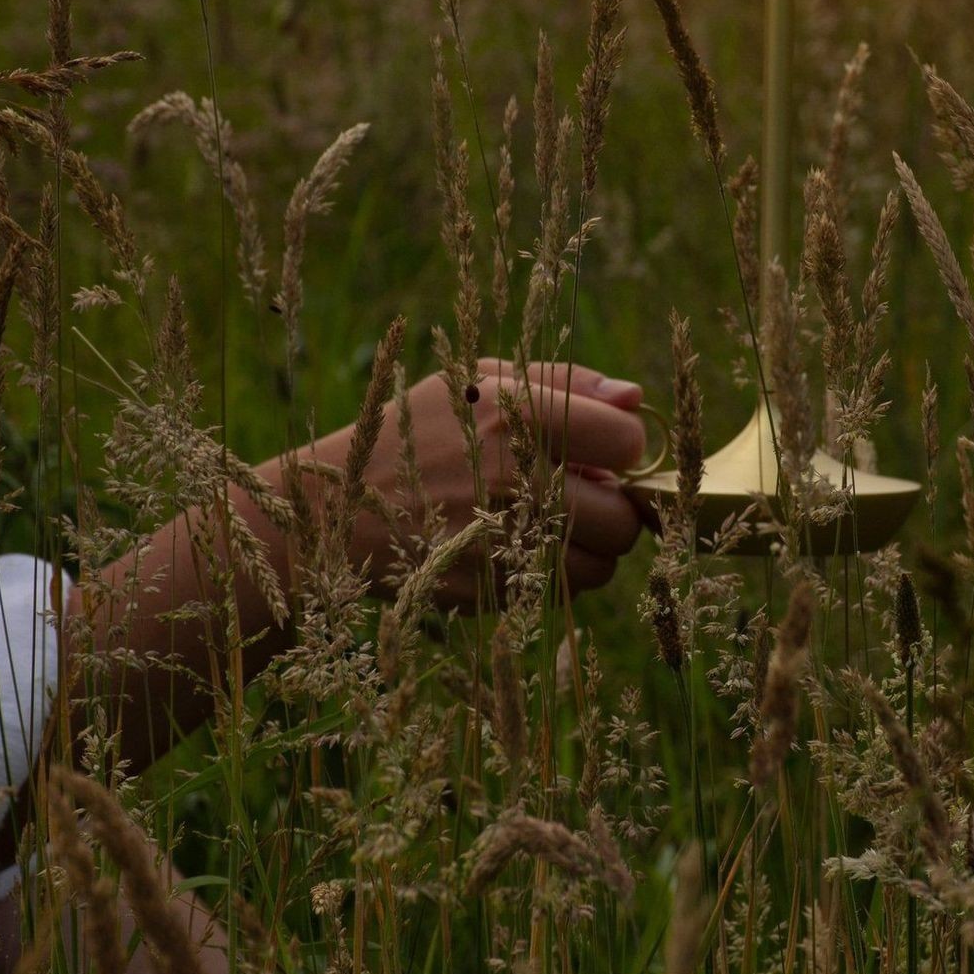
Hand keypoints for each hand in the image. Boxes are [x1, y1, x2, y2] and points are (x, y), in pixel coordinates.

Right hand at [332, 357, 648, 610]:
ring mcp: (498, 542)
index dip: (623, 448)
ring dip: (585, 549)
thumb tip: (636, 399)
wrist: (336, 504)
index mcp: (517, 415)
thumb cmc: (419, 431)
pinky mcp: (486, 591)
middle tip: (579, 495)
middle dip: (611, 509)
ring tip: (545, 521)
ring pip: (599, 567)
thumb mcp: (479, 382)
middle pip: (622, 517)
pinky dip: (547, 573)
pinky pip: (555, 591)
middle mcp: (512, 479)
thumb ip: (565, 383)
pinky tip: (511, 545)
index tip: (602, 451)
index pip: (627, 442)